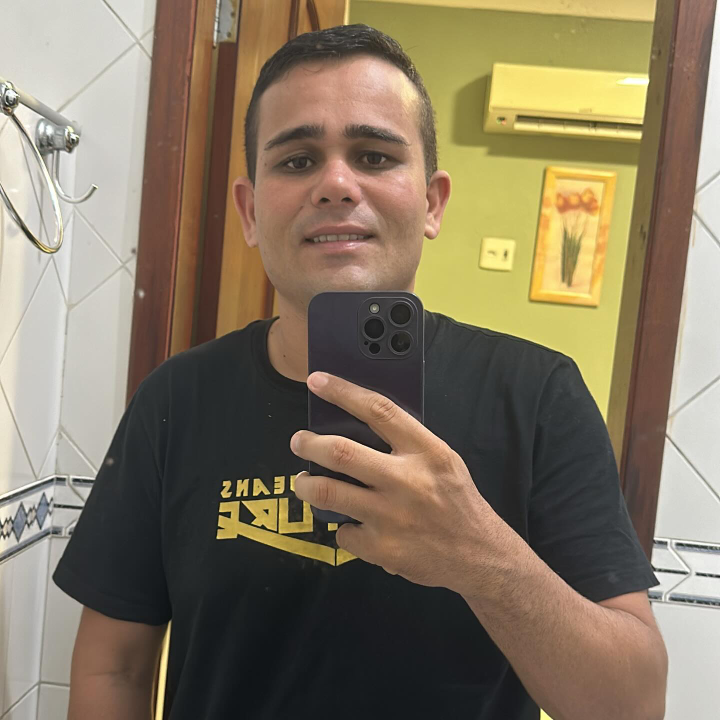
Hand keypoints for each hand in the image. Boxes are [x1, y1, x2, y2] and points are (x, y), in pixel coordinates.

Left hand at [290, 371, 505, 594]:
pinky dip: (341, 526)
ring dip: (306, 485)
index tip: (317, 381)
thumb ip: (408, 444)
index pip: (378, 410)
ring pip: (328, 491)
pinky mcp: (381, 547)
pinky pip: (343, 531)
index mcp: (426, 452)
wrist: (480, 557)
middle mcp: (407, 480)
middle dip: (309, 444)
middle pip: (341, 452)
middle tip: (299, 442)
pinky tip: (350, 524)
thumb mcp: (443, 461)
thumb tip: (358, 425)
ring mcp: (392, 516)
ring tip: (303, 482)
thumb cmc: (457, 502)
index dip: (343, 392)